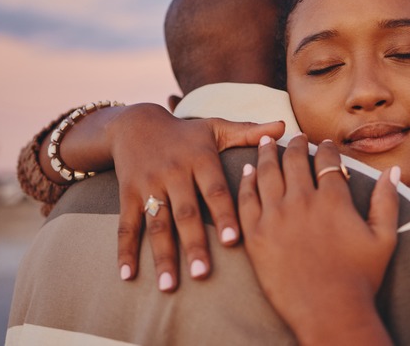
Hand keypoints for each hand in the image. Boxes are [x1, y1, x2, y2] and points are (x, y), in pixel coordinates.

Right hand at [109, 103, 284, 290]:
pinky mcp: (128, 195)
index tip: (233, 240)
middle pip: (185, 213)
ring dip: (162, 256)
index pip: (215, 190)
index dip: (224, 214)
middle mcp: (174, 173)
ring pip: (157, 225)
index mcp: (200, 159)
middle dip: (193, 245)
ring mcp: (149, 185)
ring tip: (168, 287)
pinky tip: (128, 276)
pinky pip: (127, 225)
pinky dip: (125, 251)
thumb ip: (249, 132)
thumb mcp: (216, 128)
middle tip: (202, 274)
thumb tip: (284, 126)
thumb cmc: (186, 132)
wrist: (134, 123)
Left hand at [238, 134, 398, 344]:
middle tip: (294, 136)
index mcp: (333, 199)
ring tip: (266, 142)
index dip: (326, 148)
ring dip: (266, 153)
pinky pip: (246, 198)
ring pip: (266, 172)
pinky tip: (247, 171)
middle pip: (294, 160)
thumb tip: (393, 170)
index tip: (324, 143)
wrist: (329, 312)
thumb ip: (387, 200)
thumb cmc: (361, 278)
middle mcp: (302, 200)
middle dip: (295, 144)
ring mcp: (275, 216)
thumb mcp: (383, 238)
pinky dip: (246, 180)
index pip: (327, 160)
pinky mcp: (256, 235)